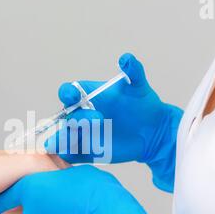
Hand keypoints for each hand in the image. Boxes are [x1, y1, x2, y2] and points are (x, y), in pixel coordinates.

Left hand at [0, 165, 177, 213]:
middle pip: (29, 203)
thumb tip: (57, 176)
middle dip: (40, 197)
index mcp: (31, 188)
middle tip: (61, 188)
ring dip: (54, 207)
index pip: (6, 196)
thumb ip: (57, 173)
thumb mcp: (74, 172)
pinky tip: (79, 210)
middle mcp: (33, 210)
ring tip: (76, 197)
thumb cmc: (94, 191)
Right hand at [46, 53, 182, 191]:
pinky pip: (73, 155)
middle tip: (98, 120)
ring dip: (62, 139)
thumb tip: (126, 58)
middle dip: (76, 119)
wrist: (152, 130)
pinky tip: (68, 156)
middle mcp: (80, 115)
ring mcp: (83, 134)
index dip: (67, 93)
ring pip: (64, 137)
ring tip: (64, 143)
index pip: (68, 93)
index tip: (73, 95)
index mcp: (86, 96)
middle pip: (67, 117)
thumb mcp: (138, 86)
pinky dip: (67, 156)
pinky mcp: (88, 152)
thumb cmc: (142, 105)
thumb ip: (133, 71)